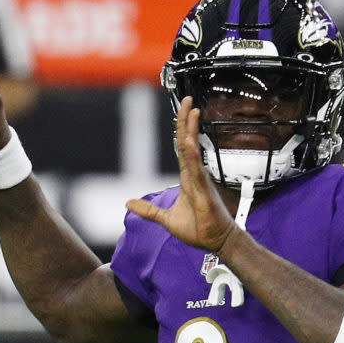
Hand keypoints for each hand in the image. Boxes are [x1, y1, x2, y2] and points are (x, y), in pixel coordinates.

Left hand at [126, 97, 236, 252]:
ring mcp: (201, 182)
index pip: (182, 148)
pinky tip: (189, 144)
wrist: (215, 242)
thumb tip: (128, 204)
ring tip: (191, 112)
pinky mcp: (205, 193)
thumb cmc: (197, 229)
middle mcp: (195, 175)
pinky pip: (198, 172)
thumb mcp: (165, 219)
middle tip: (188, 100)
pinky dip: (193, 157)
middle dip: (187, 121)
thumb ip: (148, 210)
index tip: (183, 110)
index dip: (181, 129)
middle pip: (189, 143)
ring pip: (194, 152)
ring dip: (191, 132)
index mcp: (187, 178)